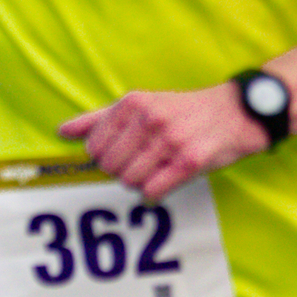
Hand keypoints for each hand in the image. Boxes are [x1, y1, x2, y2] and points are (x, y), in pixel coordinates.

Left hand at [58, 83, 263, 199]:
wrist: (234, 113)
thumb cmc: (181, 111)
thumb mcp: (140, 104)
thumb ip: (99, 118)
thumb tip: (62, 132)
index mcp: (132, 103)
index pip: (94, 147)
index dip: (104, 158)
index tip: (122, 153)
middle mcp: (149, 119)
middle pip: (110, 167)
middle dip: (122, 172)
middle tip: (141, 163)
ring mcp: (169, 140)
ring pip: (130, 181)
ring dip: (140, 183)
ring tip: (155, 170)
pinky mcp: (189, 161)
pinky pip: (153, 191)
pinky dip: (154, 194)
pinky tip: (164, 181)